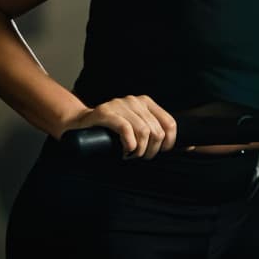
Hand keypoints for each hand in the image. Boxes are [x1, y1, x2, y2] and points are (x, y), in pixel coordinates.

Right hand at [59, 95, 176, 159]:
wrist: (78, 125)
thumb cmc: (108, 130)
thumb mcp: (134, 127)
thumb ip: (150, 131)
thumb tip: (181, 147)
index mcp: (146, 102)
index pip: (169, 122)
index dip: (169, 141)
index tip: (162, 152)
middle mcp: (135, 101)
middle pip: (156, 130)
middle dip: (151, 149)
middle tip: (141, 157)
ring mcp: (120, 105)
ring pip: (143, 131)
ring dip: (140, 150)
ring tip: (131, 155)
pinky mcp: (105, 112)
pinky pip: (125, 128)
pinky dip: (129, 144)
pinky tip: (124, 151)